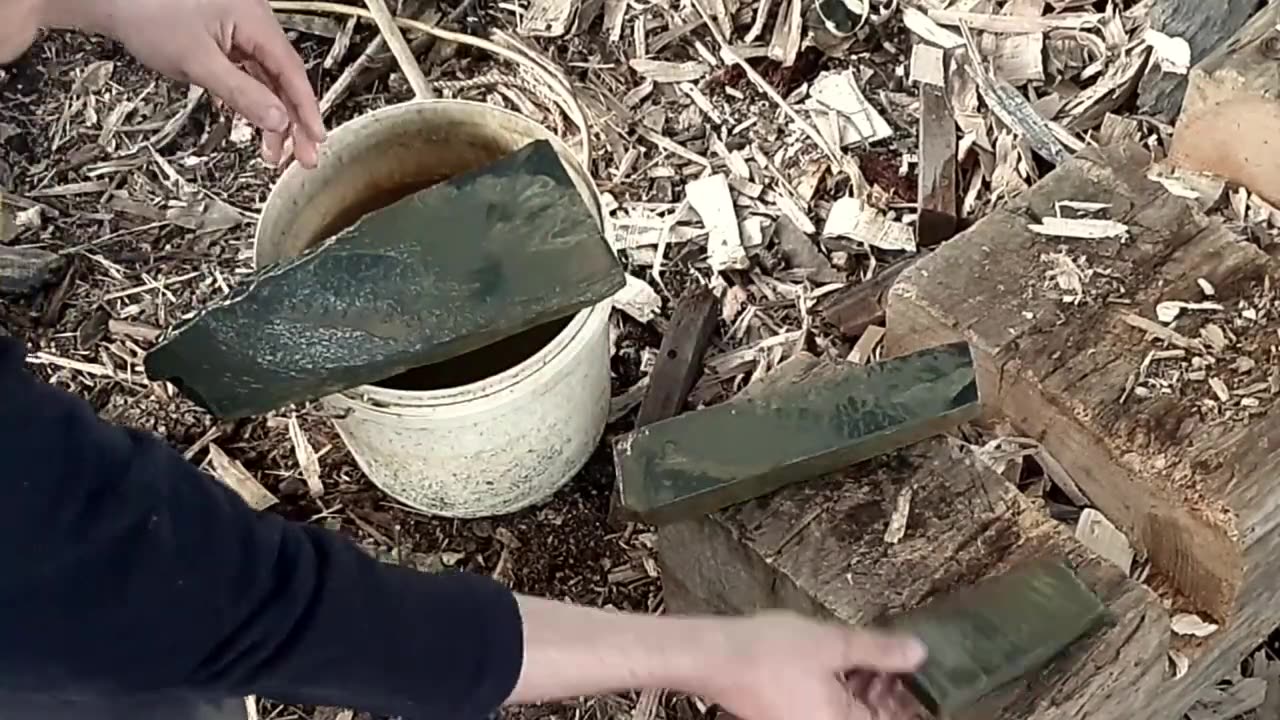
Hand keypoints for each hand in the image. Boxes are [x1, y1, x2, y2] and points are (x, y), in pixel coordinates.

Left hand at [41, 0, 325, 167]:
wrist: (111, 0)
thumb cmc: (147, 14)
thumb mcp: (198, 63)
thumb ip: (241, 94)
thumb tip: (277, 119)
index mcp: (255, 21)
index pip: (292, 73)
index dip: (307, 110)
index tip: (316, 140)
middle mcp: (253, 23)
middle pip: (284, 79)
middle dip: (294, 121)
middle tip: (302, 157)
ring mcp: (239, 32)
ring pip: (267, 80)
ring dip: (272, 116)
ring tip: (272, 151)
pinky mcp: (224, 40)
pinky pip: (249, 74)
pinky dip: (253, 101)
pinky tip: (251, 122)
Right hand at [510, 597, 925, 719]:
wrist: (713, 656)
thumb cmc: (766, 654)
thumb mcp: (833, 644)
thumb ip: (880, 650)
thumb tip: (919, 654)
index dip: (916, 704)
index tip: (930, 686)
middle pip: (872, 717)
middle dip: (892, 694)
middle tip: (905, 664)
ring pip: (850, 711)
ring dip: (867, 688)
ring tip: (876, 656)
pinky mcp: (789, 713)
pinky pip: (829, 706)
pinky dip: (842, 687)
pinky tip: (844, 660)